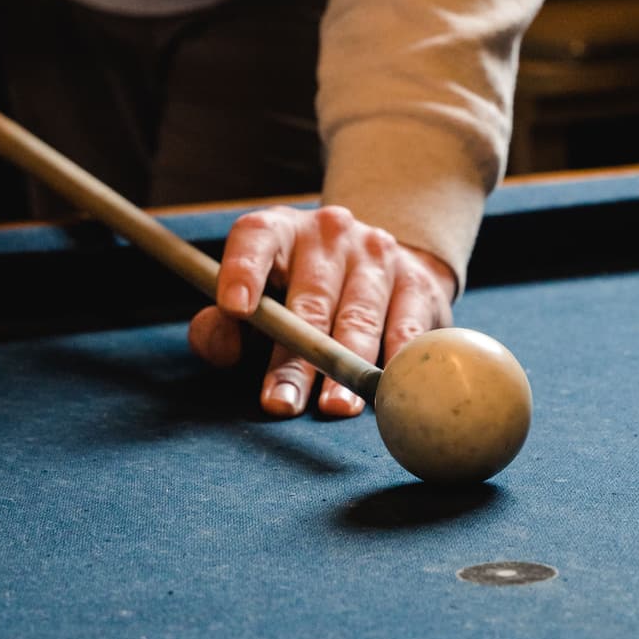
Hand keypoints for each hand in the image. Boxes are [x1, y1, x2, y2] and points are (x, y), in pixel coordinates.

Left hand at [187, 204, 455, 416]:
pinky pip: (407, 327)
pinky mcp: (418, 283)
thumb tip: (220, 347)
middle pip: (310, 299)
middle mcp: (329, 234)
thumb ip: (223, 327)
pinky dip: (396, 361)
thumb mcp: (256, 299)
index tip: (234, 307)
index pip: (256, 238)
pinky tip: (387, 389)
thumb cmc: (298, 293)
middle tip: (280, 403)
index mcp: (279, 231)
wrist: (378, 264)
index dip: (243, 269)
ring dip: (345, 366)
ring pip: (359, 316)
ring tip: (334, 407)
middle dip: (294, 358)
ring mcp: (377, 255)